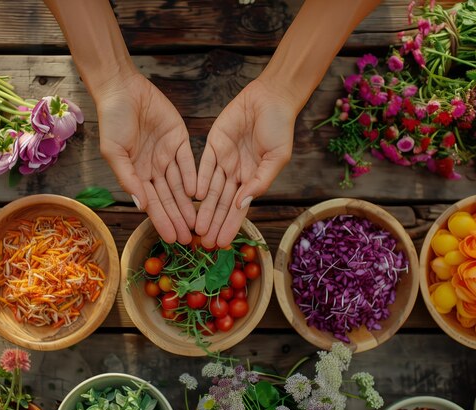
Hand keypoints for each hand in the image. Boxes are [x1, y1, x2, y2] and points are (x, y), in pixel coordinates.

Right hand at [96, 72, 196, 243]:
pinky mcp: (180, 140)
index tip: (172, 239)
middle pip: (169, 198)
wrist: (123, 90)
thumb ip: (128, 178)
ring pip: (180, 185)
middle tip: (190, 238)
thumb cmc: (112, 121)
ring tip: (197, 223)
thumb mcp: (115, 152)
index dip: (162, 221)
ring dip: (188, 204)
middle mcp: (154, 168)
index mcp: (137, 174)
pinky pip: (188, 162)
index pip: (152, 203)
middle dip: (178, 219)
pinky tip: (196, 194)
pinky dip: (192, 177)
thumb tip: (140, 205)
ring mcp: (168, 155)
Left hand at [195, 79, 294, 247]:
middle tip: (204, 243)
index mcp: (252, 178)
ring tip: (197, 228)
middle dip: (214, 223)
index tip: (223, 243)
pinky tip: (196, 197)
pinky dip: (200, 181)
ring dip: (204, 209)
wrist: (271, 99)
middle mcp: (236, 173)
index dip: (230, 225)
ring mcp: (223, 159)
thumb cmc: (280, 128)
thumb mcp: (276, 158)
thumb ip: (260, 181)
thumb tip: (242, 203)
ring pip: (211, 189)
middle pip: (222, 203)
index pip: (238, 208)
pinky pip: (204, 166)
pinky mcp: (213, 144)